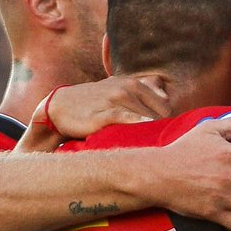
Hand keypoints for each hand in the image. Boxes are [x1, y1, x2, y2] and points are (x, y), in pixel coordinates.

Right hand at [44, 73, 172, 139]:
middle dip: (165, 128)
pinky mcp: (102, 113)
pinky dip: (136, 123)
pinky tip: (147, 128)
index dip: (170, 121)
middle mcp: (126, 88)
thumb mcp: (119, 88)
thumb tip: (167, 95)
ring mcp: (113, 99)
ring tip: (163, 147)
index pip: (164, 104)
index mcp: (134, 83)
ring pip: (144, 115)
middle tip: (169, 146)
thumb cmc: (95, 102)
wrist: (60, 107)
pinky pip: (124, 118)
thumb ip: (144, 88)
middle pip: (158, 112)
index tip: (171, 136)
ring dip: (154, 131)